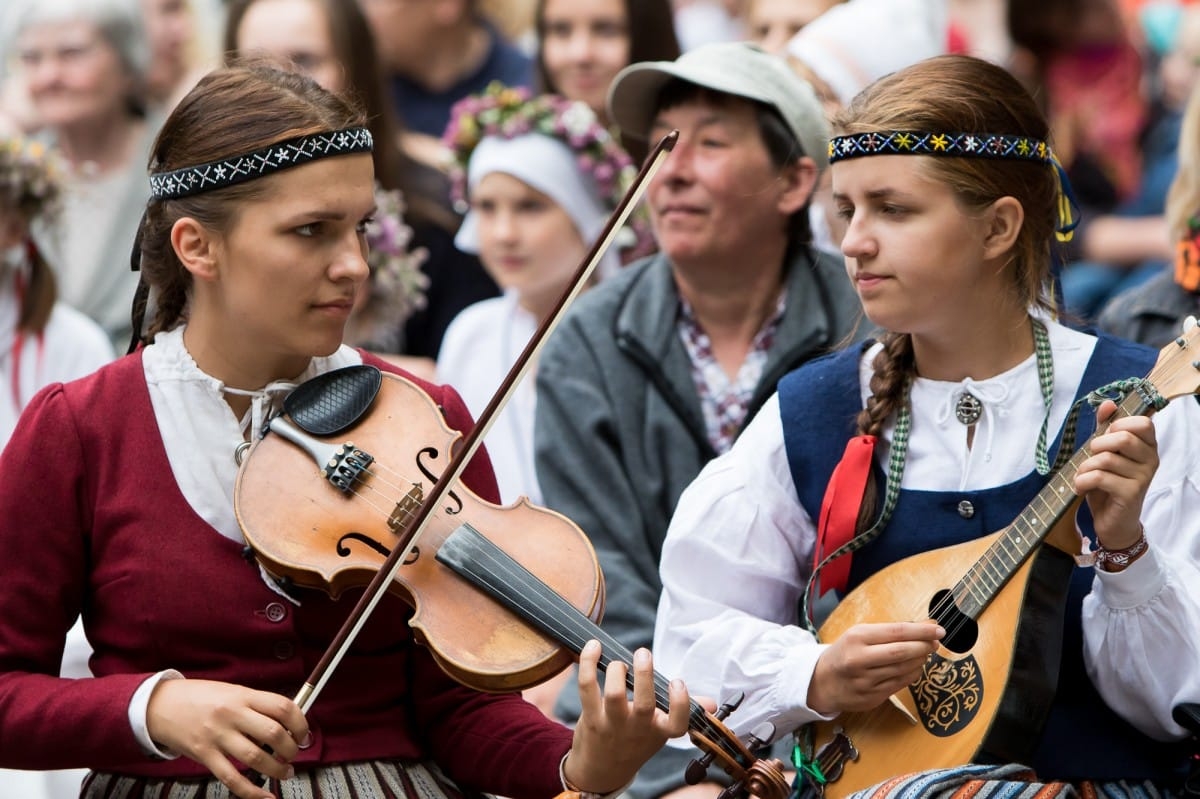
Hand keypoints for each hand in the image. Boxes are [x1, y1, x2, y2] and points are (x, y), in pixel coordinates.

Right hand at [146, 678, 308, 798]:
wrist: (159, 705)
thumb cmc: (200, 697)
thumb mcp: (232, 691)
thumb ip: (256, 705)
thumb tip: (286, 723)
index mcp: (243, 695)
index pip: (283, 707)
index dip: (300, 723)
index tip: (303, 734)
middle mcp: (232, 714)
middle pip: (273, 733)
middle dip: (291, 749)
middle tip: (293, 755)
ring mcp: (217, 736)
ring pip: (256, 757)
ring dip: (277, 769)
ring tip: (285, 772)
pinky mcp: (204, 755)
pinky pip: (232, 777)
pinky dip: (252, 791)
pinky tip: (265, 796)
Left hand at [563, 640, 689, 793]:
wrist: (602, 770)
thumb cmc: (636, 741)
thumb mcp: (660, 731)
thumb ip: (682, 713)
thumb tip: (711, 704)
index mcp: (659, 730)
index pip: (677, 724)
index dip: (680, 703)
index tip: (677, 682)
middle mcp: (638, 729)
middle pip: (643, 705)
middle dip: (644, 675)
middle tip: (644, 653)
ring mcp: (613, 725)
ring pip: (614, 696)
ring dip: (617, 671)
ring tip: (619, 663)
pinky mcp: (591, 718)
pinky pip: (588, 688)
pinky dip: (588, 663)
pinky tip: (593, 647)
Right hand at [808, 622, 943, 714]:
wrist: (821, 681)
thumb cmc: (845, 653)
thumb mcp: (859, 634)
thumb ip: (890, 631)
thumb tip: (925, 627)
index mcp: (856, 638)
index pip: (896, 632)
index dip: (921, 631)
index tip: (938, 629)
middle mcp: (859, 659)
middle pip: (902, 652)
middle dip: (924, 646)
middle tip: (936, 642)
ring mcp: (865, 681)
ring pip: (903, 669)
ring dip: (920, 660)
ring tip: (925, 652)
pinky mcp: (871, 697)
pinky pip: (900, 684)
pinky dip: (913, 674)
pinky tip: (916, 666)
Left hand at [1074, 400, 1156, 550]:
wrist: (1113, 522)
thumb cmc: (1108, 484)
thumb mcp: (1104, 454)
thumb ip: (1105, 428)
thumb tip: (1107, 403)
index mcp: (1147, 447)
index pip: (1143, 423)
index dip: (1118, 424)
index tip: (1105, 436)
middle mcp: (1151, 460)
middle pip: (1122, 438)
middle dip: (1096, 445)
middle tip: (1090, 458)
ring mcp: (1144, 477)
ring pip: (1105, 459)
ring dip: (1085, 467)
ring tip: (1083, 476)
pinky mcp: (1131, 493)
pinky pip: (1099, 477)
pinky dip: (1082, 481)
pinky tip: (1081, 487)